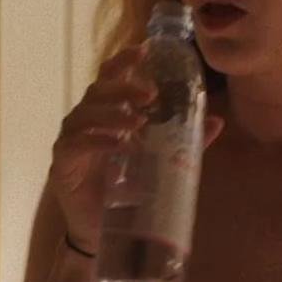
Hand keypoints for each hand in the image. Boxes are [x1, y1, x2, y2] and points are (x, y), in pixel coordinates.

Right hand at [48, 43, 224, 252]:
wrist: (103, 232)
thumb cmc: (127, 191)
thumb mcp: (161, 162)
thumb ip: (185, 141)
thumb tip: (218, 121)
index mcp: (108, 114)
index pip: (111, 78)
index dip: (124, 61)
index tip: (145, 50)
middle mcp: (86, 121)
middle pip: (98, 91)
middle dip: (123, 88)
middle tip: (149, 95)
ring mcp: (71, 141)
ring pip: (85, 114)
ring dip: (111, 113)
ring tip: (137, 121)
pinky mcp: (63, 163)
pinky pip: (76, 143)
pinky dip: (98, 141)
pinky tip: (119, 145)